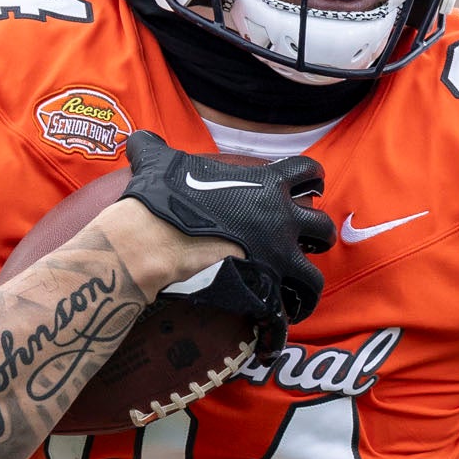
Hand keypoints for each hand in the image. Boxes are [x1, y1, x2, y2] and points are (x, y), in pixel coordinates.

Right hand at [114, 132, 333, 358]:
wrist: (153, 241)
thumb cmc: (161, 199)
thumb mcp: (157, 160)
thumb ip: (153, 147)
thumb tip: (136, 139)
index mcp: (266, 184)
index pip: (309, 173)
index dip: (313, 180)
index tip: (312, 189)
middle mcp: (280, 219)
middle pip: (322, 227)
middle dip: (317, 236)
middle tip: (303, 243)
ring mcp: (277, 256)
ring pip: (313, 275)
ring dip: (307, 282)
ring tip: (297, 290)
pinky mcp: (265, 287)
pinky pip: (289, 308)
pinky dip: (288, 316)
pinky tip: (281, 318)